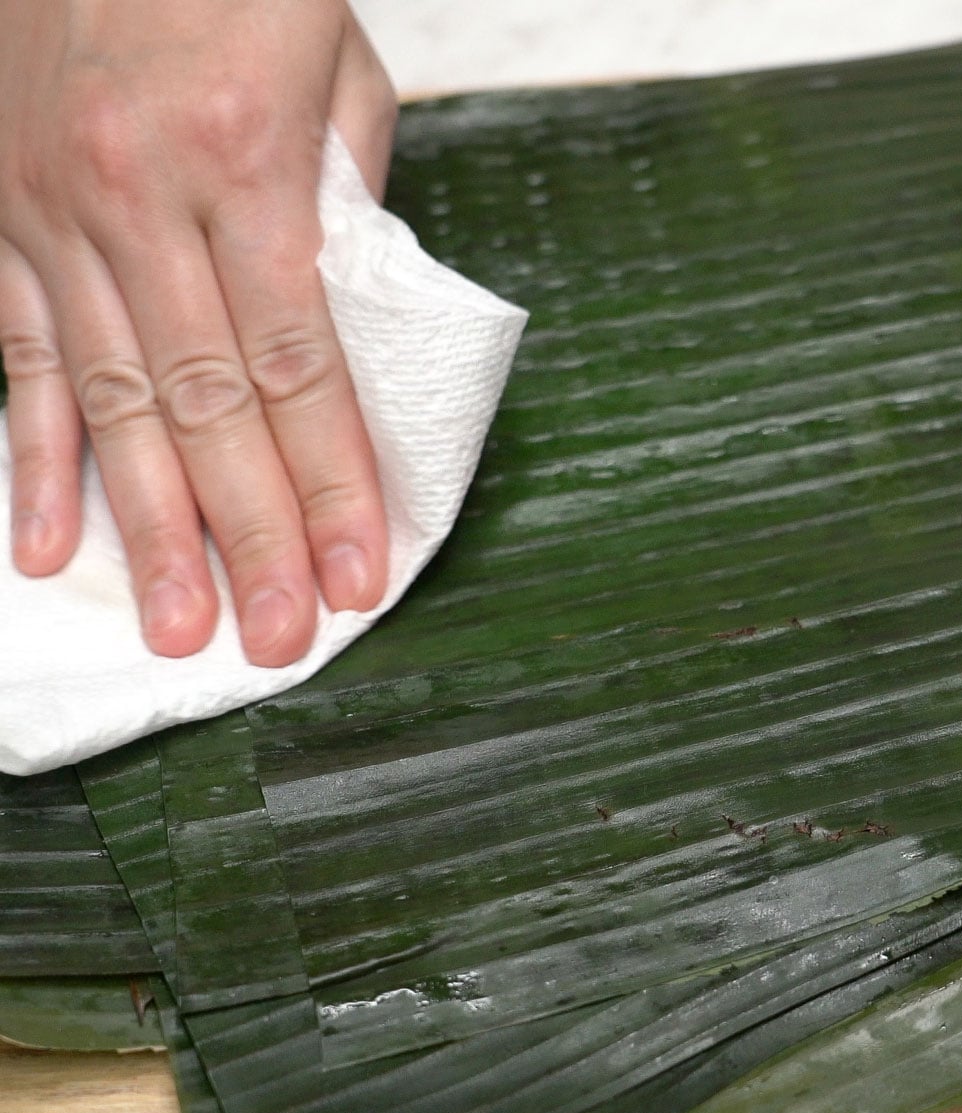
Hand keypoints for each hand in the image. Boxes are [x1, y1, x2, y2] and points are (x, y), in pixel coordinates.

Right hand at [0, 0, 395, 666]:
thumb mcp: (331, 60)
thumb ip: (347, 194)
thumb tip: (357, 307)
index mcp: (243, 163)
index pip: (302, 368)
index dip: (331, 483)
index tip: (359, 573)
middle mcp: (138, 199)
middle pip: (209, 408)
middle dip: (250, 535)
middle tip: (278, 636)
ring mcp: (51, 211)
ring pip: (110, 404)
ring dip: (146, 530)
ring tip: (177, 627)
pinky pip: (16, 358)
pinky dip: (32, 459)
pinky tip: (43, 546)